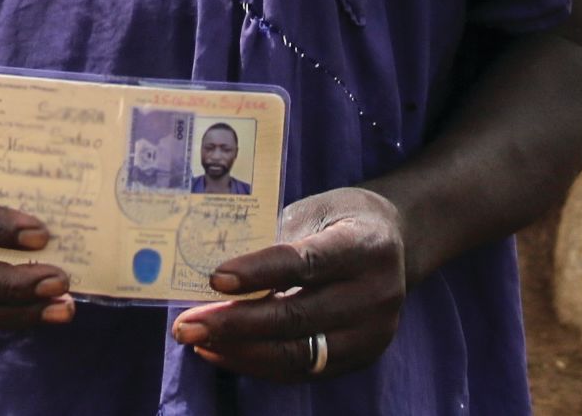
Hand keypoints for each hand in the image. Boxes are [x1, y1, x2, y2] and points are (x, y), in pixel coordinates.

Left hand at [171, 186, 408, 379]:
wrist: (395, 244)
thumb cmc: (341, 221)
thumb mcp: (314, 212)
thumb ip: (275, 242)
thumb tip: (217, 277)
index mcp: (367, 245)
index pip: (306, 264)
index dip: (258, 273)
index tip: (215, 279)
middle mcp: (377, 294)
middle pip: (297, 317)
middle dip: (234, 324)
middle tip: (186, 323)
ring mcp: (372, 333)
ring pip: (296, 354)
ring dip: (239, 351)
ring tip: (197, 339)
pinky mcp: (360, 359)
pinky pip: (300, 369)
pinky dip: (256, 362)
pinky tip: (222, 351)